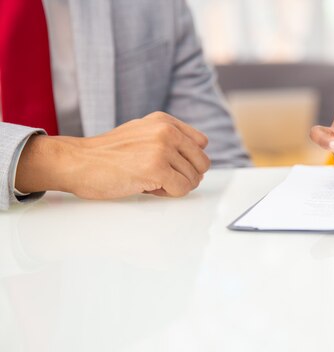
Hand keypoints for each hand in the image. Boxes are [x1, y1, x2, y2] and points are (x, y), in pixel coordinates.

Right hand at [16, 112, 210, 198]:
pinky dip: (168, 194)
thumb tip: (198, 163)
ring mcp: (162, 149)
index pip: (201, 143)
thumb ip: (170, 140)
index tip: (168, 164)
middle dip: (185, 175)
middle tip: (160, 177)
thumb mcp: (142, 134)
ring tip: (148, 179)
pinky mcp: (157, 169)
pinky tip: (148, 187)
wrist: (77, 162)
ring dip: (174, 186)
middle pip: (202, 163)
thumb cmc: (106, 154)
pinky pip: (182, 189)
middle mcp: (166, 131)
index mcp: (164, 121)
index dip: (187, 160)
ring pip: (193, 179)